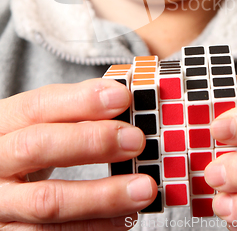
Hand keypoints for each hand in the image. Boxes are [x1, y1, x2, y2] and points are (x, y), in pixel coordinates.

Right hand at [0, 79, 156, 229]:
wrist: (0, 182)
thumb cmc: (29, 145)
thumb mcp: (40, 122)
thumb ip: (75, 110)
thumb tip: (121, 98)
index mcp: (3, 123)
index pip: (37, 105)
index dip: (81, 101)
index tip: (122, 98)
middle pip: (36, 147)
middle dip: (91, 142)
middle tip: (135, 141)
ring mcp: (0, 202)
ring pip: (47, 202)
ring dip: (102, 196)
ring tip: (143, 188)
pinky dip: (94, 227)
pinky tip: (124, 216)